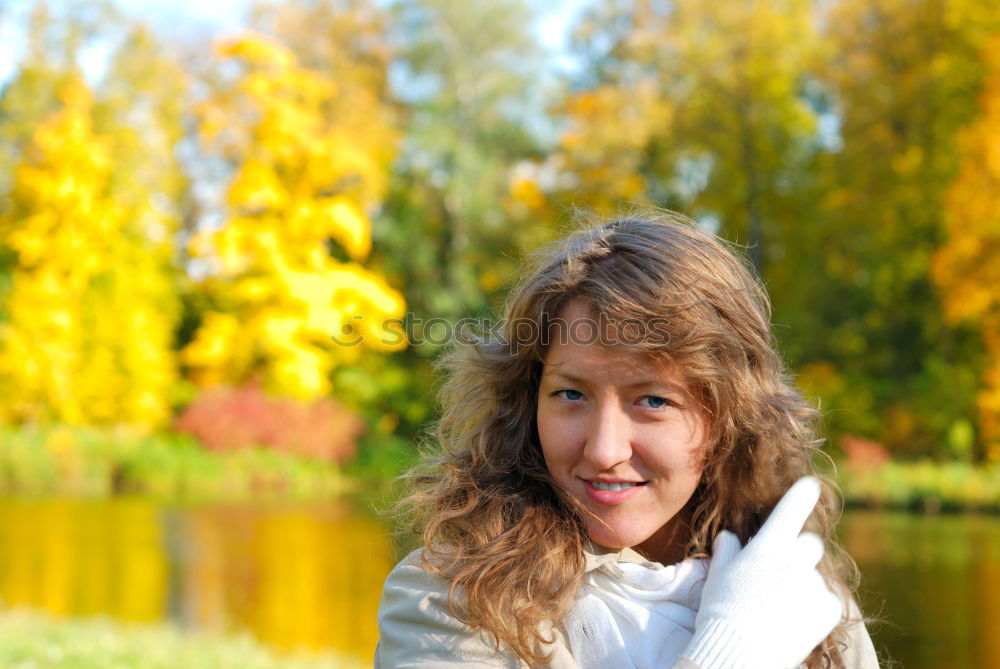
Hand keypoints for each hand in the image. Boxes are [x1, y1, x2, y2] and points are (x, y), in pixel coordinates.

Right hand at [679, 477, 841, 668]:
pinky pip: (827, 599)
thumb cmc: (720, 611)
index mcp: (768, 545)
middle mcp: (796, 560)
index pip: (791, 508)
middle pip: (810, 542)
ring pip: (816, 574)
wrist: (739, 653)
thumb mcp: (717, 575)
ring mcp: (814, 584)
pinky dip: (815, 605)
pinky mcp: (828, 610)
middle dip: (799, 550)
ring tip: (781, 606)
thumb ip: (727, 551)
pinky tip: (794, 619)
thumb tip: (731, 536)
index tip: (810, 484)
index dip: (802, 493)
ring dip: (804, 582)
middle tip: (782, 571)